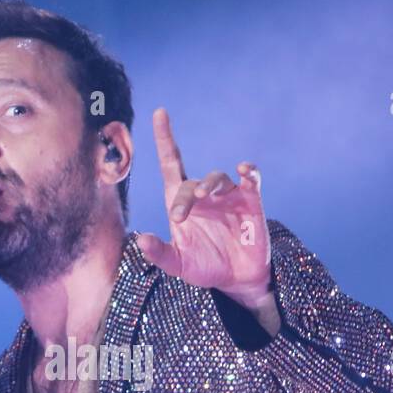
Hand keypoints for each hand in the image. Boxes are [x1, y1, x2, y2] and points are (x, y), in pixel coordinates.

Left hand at [135, 107, 271, 307]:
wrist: (236, 280)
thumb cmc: (205, 266)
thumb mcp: (178, 264)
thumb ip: (159, 254)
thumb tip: (140, 240)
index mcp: (182, 203)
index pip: (171, 163)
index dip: (165, 139)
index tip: (159, 113)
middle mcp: (204, 195)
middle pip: (192, 182)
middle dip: (184, 197)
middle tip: (179, 217)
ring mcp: (229, 196)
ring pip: (218, 178)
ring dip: (209, 184)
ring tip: (202, 198)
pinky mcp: (251, 202)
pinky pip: (252, 179)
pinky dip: (249, 172)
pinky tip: (244, 170)